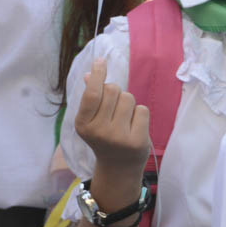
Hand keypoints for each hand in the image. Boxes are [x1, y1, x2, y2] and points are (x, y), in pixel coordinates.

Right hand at [74, 58, 150, 177]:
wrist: (118, 166)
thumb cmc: (104, 136)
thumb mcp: (92, 120)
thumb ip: (92, 98)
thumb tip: (90, 74)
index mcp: (83, 124)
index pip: (92, 94)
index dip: (98, 75)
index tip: (101, 60)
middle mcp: (98, 131)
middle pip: (113, 90)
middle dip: (116, 93)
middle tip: (114, 110)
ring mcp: (117, 137)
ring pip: (129, 98)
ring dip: (128, 104)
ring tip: (123, 120)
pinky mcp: (136, 140)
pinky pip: (142, 109)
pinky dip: (140, 115)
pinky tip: (134, 127)